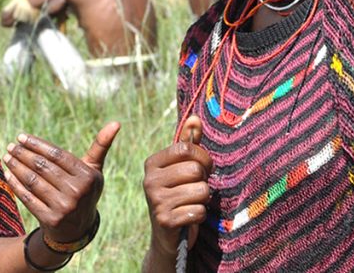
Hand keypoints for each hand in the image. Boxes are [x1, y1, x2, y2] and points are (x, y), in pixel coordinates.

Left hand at [3, 121, 119, 243]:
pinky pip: (28, 198)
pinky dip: (15, 184)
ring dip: (17, 167)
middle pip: (43, 167)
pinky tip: (8, 174)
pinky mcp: (50, 219)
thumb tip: (117, 122)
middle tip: (11, 146)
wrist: (78, 229)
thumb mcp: (94, 170)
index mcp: (87, 177)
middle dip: (24, 154)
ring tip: (7, 156)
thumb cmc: (84, 190)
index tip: (22, 137)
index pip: (57, 155)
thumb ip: (101, 146)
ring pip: (34, 181)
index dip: (37, 144)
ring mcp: (63, 207)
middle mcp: (77, 192)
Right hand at [143, 116, 211, 257]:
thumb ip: (189, 143)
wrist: (167, 235)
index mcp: (152, 163)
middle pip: (195, 170)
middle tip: (196, 188)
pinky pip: (199, 211)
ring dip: (203, 199)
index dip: (203, 157)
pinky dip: (200, 215)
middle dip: (204, 180)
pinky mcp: (165, 220)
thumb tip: (195, 118)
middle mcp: (150, 180)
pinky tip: (189, 217)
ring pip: (201, 191)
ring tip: (192, 202)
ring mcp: (156, 201)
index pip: (186, 149)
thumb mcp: (181, 168)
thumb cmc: (178, 194)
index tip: (203, 167)